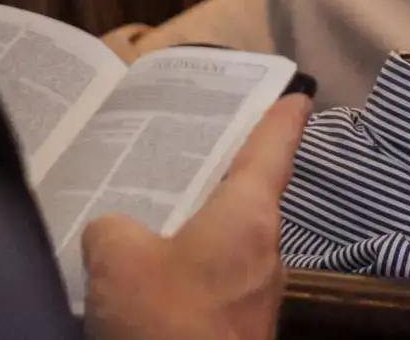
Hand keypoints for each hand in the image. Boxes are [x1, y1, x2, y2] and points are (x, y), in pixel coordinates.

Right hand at [83, 96, 312, 339]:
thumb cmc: (166, 323)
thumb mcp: (117, 259)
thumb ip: (112, 229)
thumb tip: (114, 235)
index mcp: (248, 216)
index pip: (274, 148)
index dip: (282, 117)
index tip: (296, 94)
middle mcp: (264, 252)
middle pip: (245, 198)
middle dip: (214, 178)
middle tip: (180, 151)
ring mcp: (254, 300)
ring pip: (225, 247)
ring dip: (192, 233)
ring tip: (143, 217)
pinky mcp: (235, 335)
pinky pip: (210, 287)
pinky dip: (183, 276)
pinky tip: (143, 282)